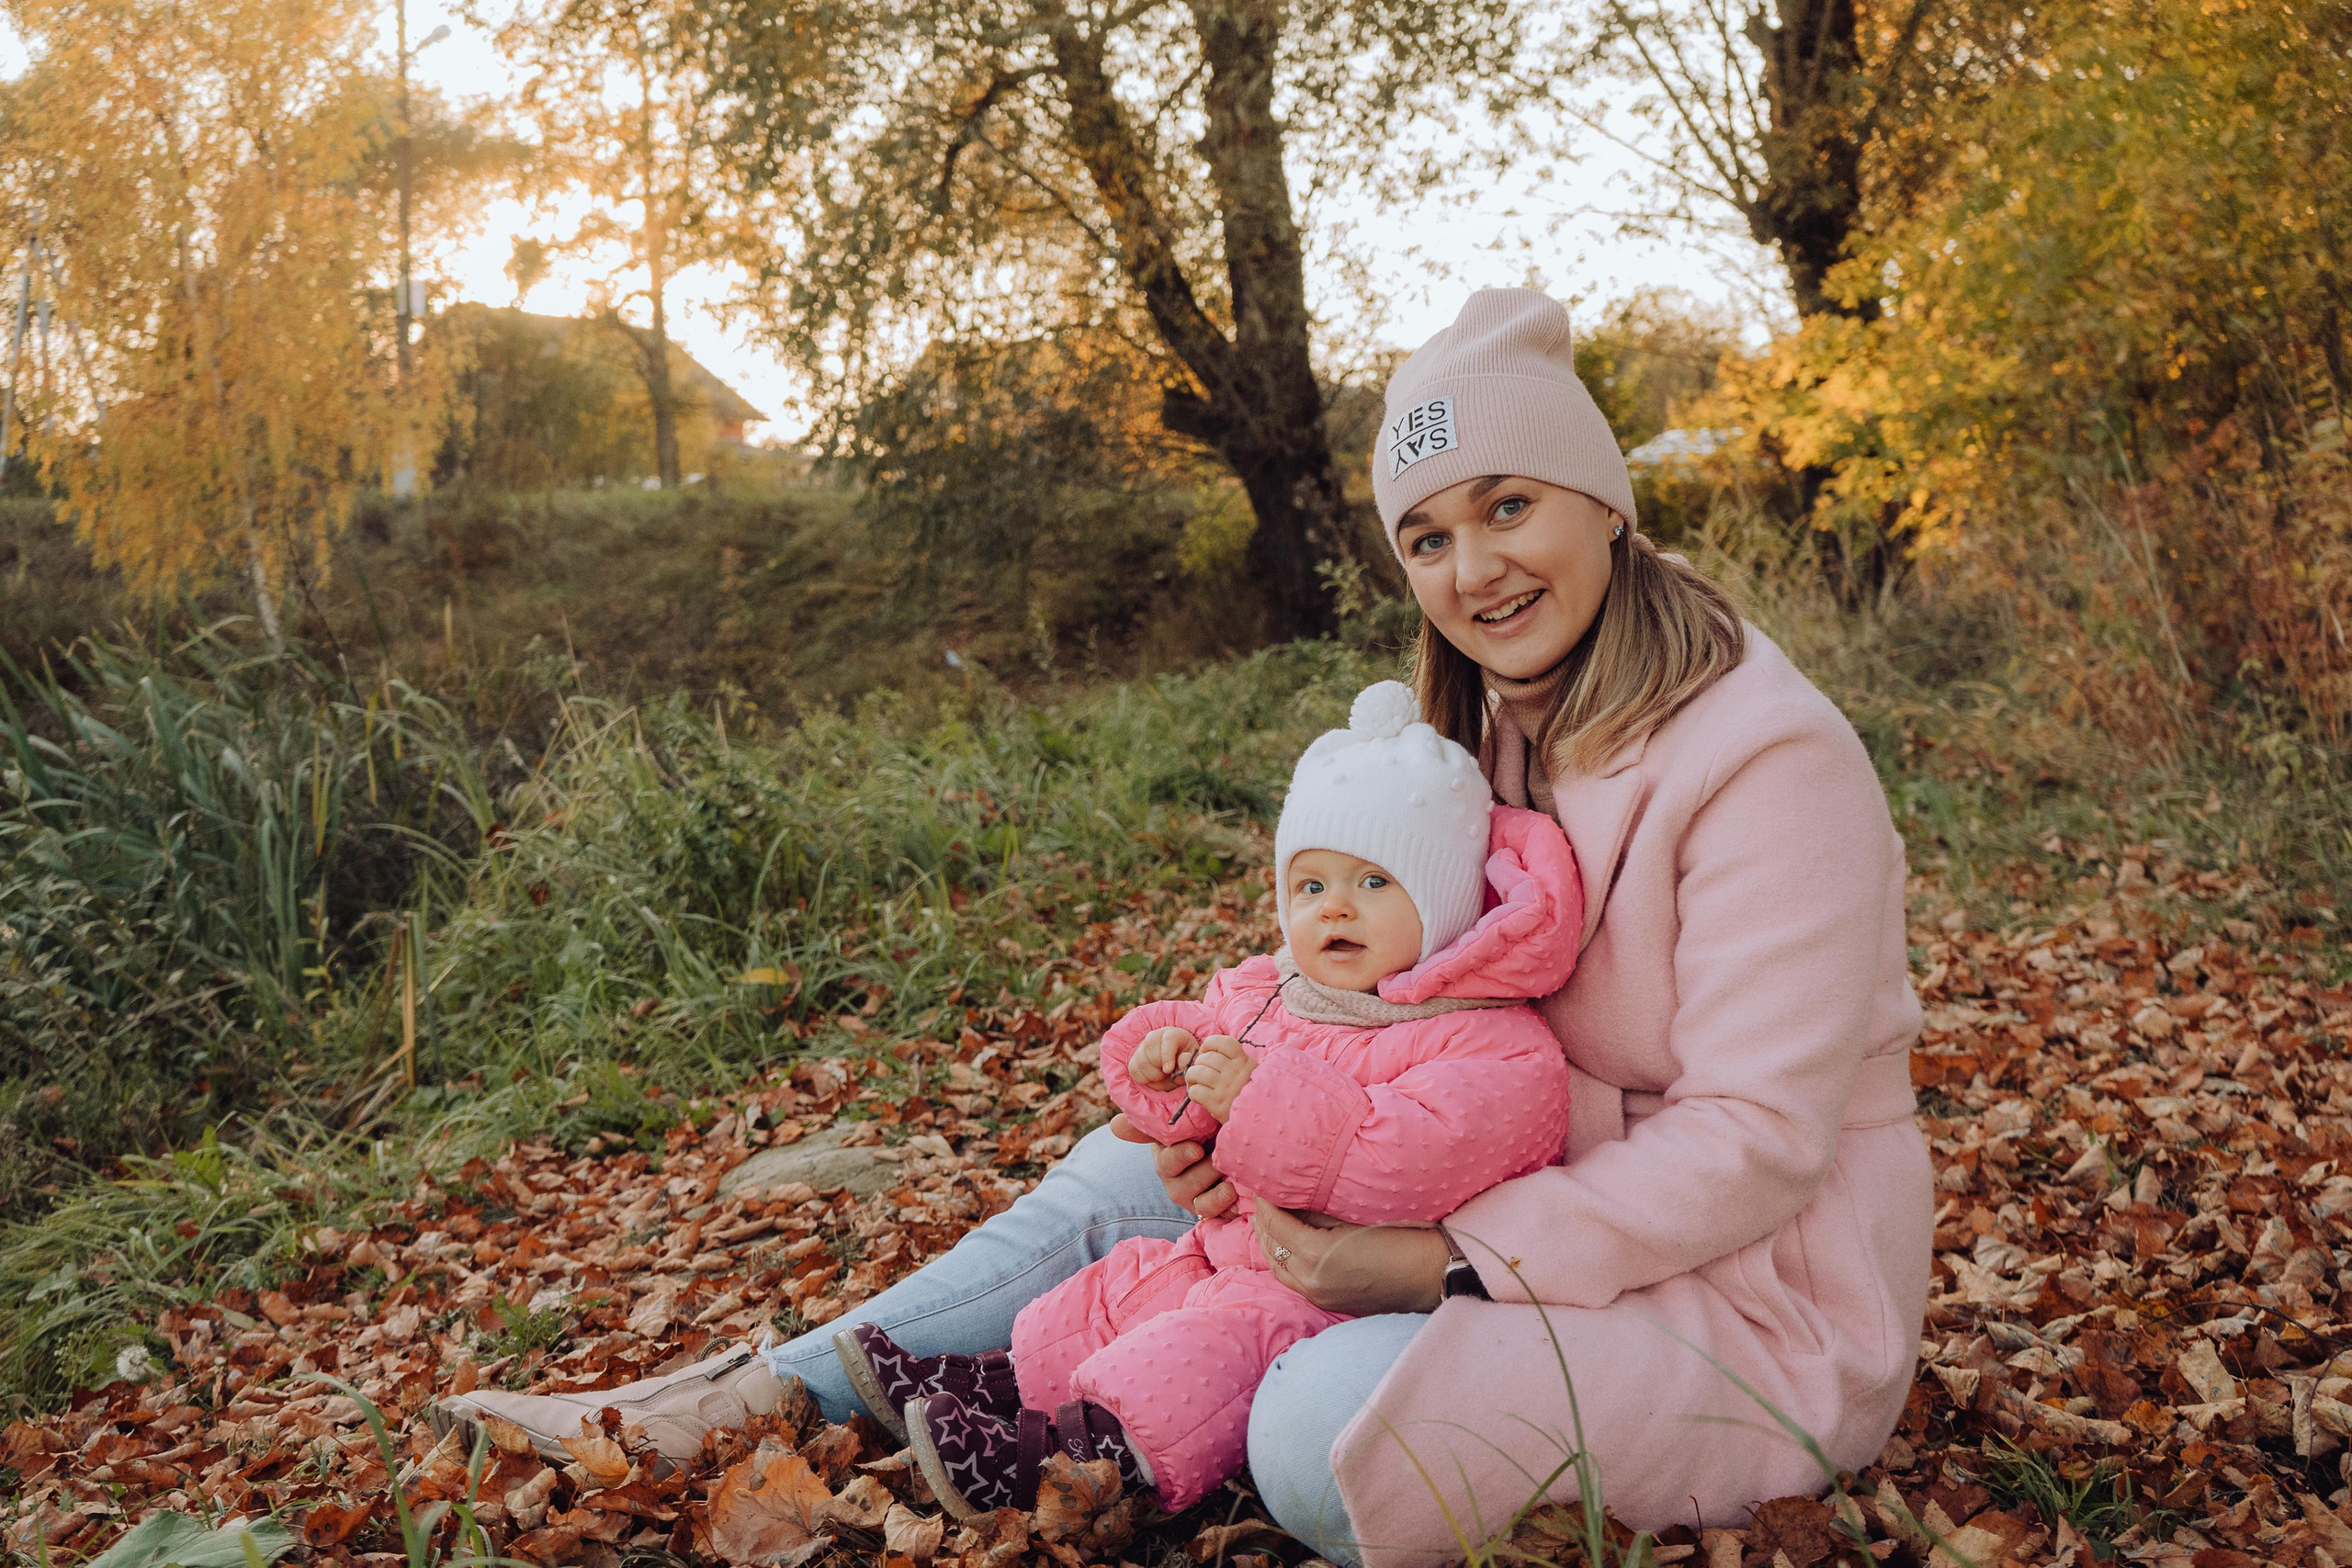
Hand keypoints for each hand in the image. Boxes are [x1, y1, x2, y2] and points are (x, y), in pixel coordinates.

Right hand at [1108, 1117, 1237, 1218]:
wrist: (1223, 1145)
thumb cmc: (1199, 1131)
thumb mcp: (1178, 1125)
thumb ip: (1149, 1125)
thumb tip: (1115, 1125)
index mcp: (1166, 1161)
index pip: (1167, 1163)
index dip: (1181, 1157)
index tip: (1197, 1149)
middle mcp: (1177, 1184)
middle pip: (1184, 1188)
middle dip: (1204, 1174)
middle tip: (1220, 1162)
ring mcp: (1195, 1199)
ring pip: (1202, 1205)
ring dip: (1216, 1197)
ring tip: (1231, 1186)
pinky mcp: (1215, 1211)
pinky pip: (1221, 1217)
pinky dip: (1231, 1209)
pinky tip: (1241, 1200)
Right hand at [1128, 1026, 1196, 1090]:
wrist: (1175, 1063)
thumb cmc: (1185, 1061)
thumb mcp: (1192, 1061)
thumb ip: (1190, 1062)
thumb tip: (1182, 1061)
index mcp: (1173, 1034)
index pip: (1167, 1039)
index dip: (1167, 1055)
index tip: (1169, 1070)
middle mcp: (1155, 1036)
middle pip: (1150, 1049)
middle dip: (1159, 1067)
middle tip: (1168, 1074)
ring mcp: (1142, 1046)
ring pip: (1141, 1061)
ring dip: (1152, 1075)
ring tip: (1162, 1076)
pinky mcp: (1135, 1058)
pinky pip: (1134, 1069)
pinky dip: (1143, 1078)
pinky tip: (1154, 1078)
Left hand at [1183, 1036, 1253, 1121]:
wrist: (1258, 1119)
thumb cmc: (1250, 1094)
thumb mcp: (1251, 1072)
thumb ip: (1236, 1060)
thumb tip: (1209, 1050)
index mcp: (1245, 1062)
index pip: (1224, 1042)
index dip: (1210, 1043)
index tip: (1206, 1051)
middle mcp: (1236, 1073)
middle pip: (1207, 1057)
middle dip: (1199, 1062)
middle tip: (1201, 1071)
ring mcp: (1226, 1088)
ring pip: (1198, 1072)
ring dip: (1192, 1076)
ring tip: (1196, 1082)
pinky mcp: (1218, 1105)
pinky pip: (1196, 1091)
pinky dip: (1193, 1092)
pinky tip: (1199, 1095)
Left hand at [1253, 1203, 1449, 1315]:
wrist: (1428, 1274)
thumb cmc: (1399, 1237)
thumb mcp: (1352, 1218)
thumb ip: (1317, 1213)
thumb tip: (1292, 1202)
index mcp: (1316, 1255)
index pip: (1276, 1225)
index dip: (1265, 1203)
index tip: (1260, 1185)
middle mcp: (1311, 1281)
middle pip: (1271, 1249)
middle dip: (1263, 1223)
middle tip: (1259, 1201)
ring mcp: (1319, 1296)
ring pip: (1278, 1269)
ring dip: (1270, 1245)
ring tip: (1266, 1223)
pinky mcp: (1328, 1303)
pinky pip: (1293, 1281)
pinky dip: (1284, 1261)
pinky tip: (1287, 1247)